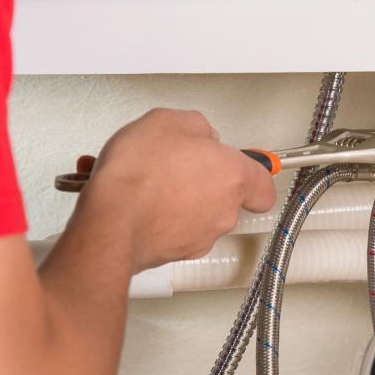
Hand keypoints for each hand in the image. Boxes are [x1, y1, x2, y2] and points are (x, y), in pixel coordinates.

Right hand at [75, 108, 277, 271]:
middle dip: (202, 180)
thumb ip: (196, 126)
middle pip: (225, 196)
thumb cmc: (139, 175)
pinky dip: (157, 216)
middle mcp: (224, 211)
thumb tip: (200, 134)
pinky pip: (172, 230)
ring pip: (197, 214)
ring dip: (177, 198)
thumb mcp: (168, 122)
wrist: (110, 222)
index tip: (246, 168)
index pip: (264, 184)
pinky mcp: (176, 253)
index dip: (253, 174)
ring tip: (146, 180)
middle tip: (177, 165)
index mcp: (233, 176)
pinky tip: (134, 199)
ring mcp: (201, 236)